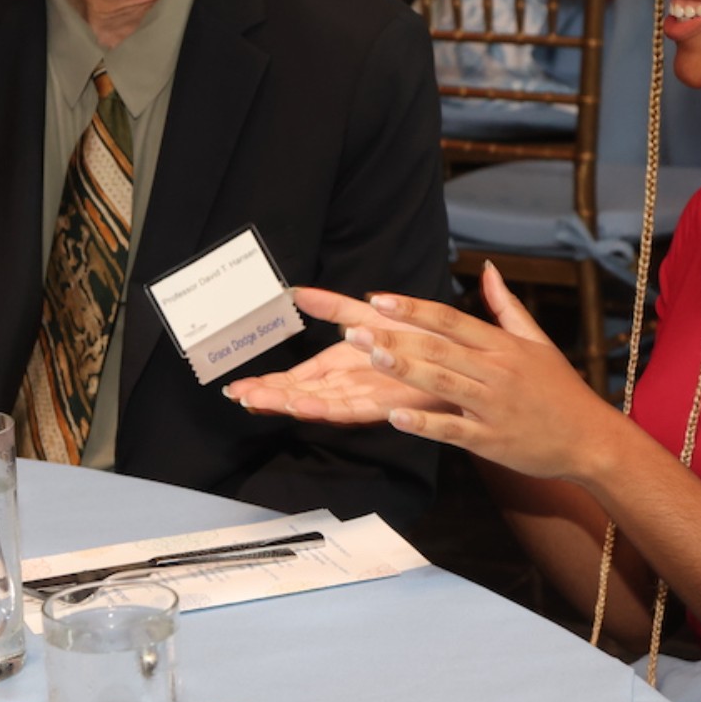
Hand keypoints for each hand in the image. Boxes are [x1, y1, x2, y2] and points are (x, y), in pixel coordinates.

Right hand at [223, 286, 455, 422]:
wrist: (463, 358)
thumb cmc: (422, 337)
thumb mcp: (370, 316)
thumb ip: (334, 307)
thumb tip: (297, 292)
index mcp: (343, 366)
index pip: (297, 378)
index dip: (268, 384)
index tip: (237, 389)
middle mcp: (350, 385)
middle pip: (300, 394)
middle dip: (269, 397)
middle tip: (237, 398)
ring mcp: (366, 397)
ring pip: (318, 404)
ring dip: (290, 404)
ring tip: (260, 402)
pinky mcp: (387, 405)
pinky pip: (352, 409)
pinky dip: (327, 408)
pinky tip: (305, 406)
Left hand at [338, 264, 633, 482]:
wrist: (591, 439)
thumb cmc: (560, 390)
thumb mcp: (538, 341)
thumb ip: (506, 305)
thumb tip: (487, 268)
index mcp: (503, 345)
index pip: (451, 319)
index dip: (413, 308)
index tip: (378, 300)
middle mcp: (497, 371)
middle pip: (439, 348)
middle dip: (395, 337)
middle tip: (354, 330)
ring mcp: (494, 406)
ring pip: (442, 384)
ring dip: (404, 370)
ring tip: (370, 358)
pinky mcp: (492, 441)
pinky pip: (453, 431)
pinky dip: (425, 424)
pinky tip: (395, 417)